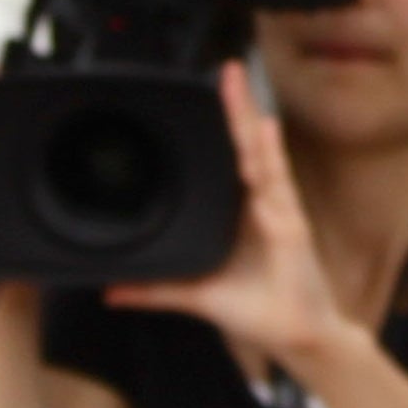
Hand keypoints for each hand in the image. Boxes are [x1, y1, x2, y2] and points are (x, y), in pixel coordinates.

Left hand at [105, 61, 352, 371]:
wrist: (295, 337)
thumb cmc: (257, 312)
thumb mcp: (196, 297)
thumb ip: (155, 291)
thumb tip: (111, 291)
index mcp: (241, 214)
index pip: (228, 161)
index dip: (221, 127)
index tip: (208, 95)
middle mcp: (259, 205)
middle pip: (244, 147)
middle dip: (234, 108)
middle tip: (224, 70)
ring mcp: (276, 210)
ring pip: (258, 155)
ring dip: (247, 119)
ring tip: (237, 85)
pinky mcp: (289, 224)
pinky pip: (277, 183)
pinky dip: (271, 154)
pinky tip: (264, 129)